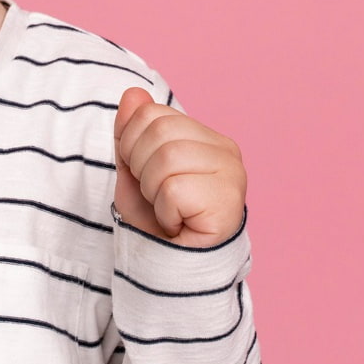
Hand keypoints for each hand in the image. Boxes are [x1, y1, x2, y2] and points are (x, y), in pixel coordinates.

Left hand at [111, 86, 246, 247]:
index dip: (131, 145)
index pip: (151, 113)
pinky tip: (180, 225)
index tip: (143, 176)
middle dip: (140, 169)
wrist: (171, 269)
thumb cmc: (156, 222)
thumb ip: (132, 132)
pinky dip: (165, 211)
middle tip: (157, 197)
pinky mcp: (229, 203)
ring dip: (152, 192)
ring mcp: (233, 175)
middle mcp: (226, 150)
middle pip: (158, 132)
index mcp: (205, 137)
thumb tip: (132, 94)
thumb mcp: (133, 170)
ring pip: (166, 159)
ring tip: (169, 211)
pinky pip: (174, 189)